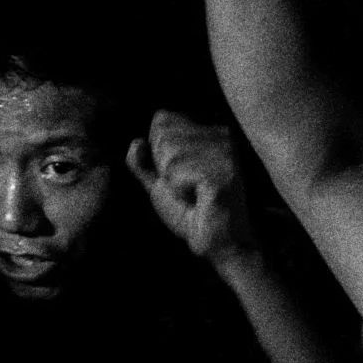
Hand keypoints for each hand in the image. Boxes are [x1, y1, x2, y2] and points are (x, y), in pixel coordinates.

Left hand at [130, 111, 258, 271]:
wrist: (218, 242)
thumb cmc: (192, 212)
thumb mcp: (159, 185)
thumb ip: (142, 163)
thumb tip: (136, 142)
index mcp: (210, 132)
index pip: (162, 120)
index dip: (158, 153)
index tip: (179, 175)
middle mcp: (223, 136)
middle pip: (163, 136)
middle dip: (164, 168)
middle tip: (188, 188)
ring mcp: (227, 153)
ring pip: (169, 155)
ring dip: (173, 182)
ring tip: (196, 195)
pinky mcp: (225, 174)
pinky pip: (177, 174)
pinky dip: (180, 192)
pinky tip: (201, 201)